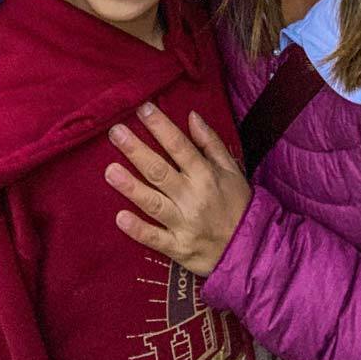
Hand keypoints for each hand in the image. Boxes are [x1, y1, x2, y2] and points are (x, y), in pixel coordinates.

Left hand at [105, 104, 250, 276]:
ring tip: (109, 170)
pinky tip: (120, 218)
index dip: (160, 127)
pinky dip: (138, 230)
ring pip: (154, 203)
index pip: (179, 146)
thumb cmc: (238, 204)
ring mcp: (184, 224)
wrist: (251, 250)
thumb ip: (210, 143)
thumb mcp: (232, 169)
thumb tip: (192, 116)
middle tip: (115, 132)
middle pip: (160, 171)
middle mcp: (193, 197)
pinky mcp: (178, 248)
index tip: (143, 109)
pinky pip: (155, 239)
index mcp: (206, 175)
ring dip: (131, 187)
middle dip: (136, 150)